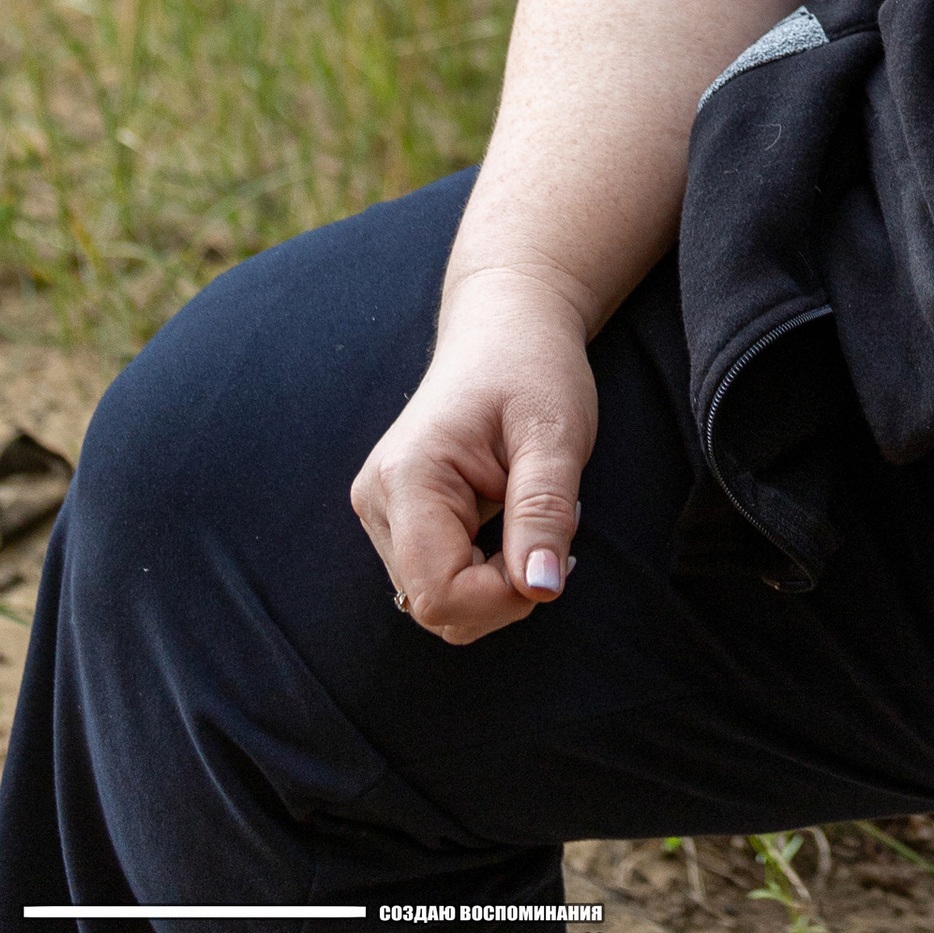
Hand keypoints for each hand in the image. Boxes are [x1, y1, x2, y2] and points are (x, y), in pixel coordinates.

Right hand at [350, 264, 595, 643]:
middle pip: (435, 607)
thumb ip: (544, 512)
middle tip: (551, 526)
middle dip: (503, 592)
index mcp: (407, 477)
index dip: (504, 600)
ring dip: (494, 583)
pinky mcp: (395, 517)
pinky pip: (436, 579)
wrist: (505, 325)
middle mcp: (377, 500)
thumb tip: (540, 591)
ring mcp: (380, 510)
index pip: (441, 594)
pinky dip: (480, 572)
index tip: (556, 557)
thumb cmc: (534, 368)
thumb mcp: (556, 433)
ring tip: (529, 514)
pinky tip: (509, 524)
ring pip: (436, 601)